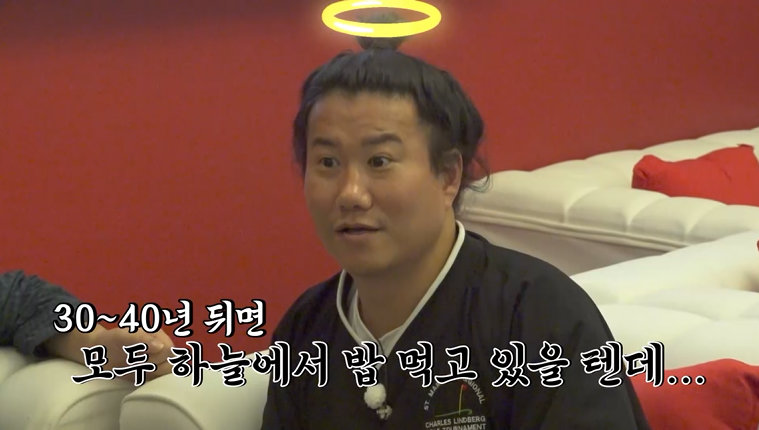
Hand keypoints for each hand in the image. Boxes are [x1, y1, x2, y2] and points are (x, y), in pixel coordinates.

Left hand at [45, 325, 174, 380]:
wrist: (97, 352)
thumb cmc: (110, 340)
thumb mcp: (122, 336)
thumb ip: (141, 339)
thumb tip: (160, 347)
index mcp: (157, 335)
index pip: (169, 350)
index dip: (158, 357)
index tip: (141, 358)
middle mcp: (160, 348)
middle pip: (171, 363)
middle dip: (155, 367)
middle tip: (137, 365)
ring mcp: (156, 361)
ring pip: (166, 373)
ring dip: (152, 375)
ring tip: (136, 370)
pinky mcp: (150, 373)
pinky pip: (158, 380)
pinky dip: (149, 382)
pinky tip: (137, 376)